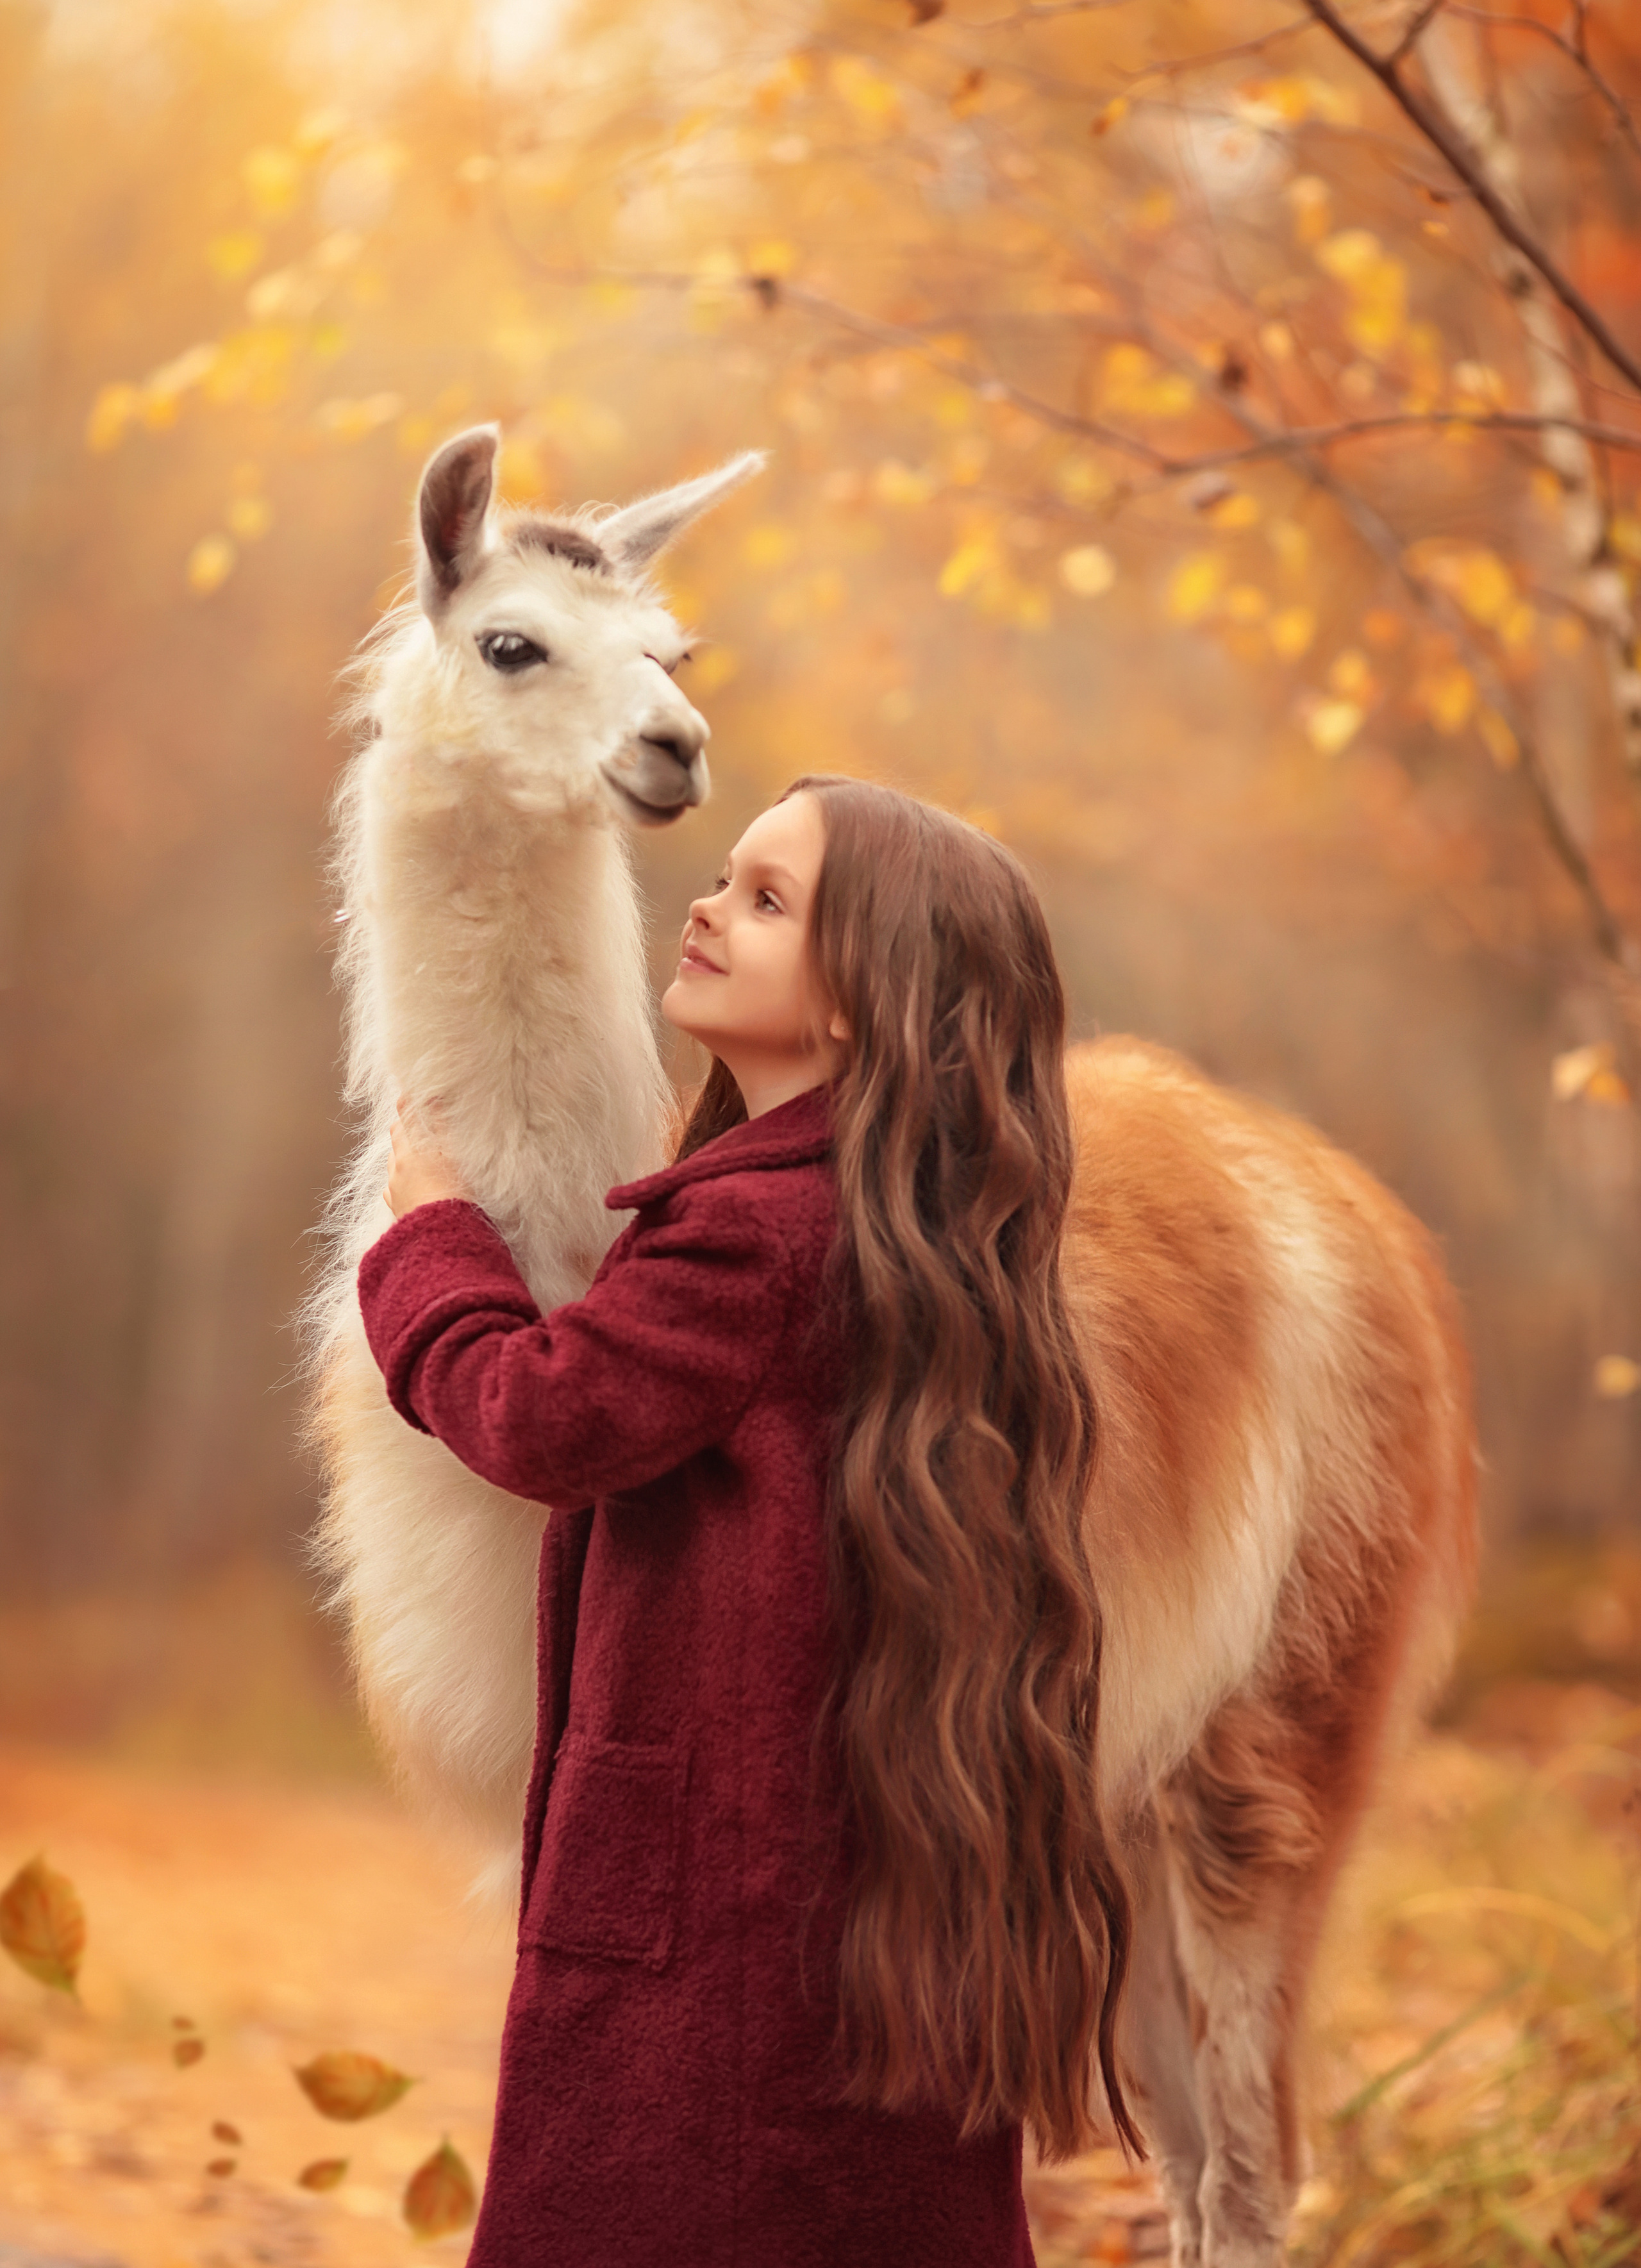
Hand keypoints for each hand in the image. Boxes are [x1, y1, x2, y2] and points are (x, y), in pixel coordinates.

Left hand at [384, 1096, 470, 1218]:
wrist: (442, 1234)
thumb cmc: (455, 1191)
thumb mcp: (453, 1152)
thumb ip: (441, 1123)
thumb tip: (430, 1096)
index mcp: (413, 1149)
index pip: (407, 1117)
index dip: (408, 1104)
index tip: (410, 1094)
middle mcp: (399, 1165)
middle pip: (397, 1137)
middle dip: (405, 1128)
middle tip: (417, 1123)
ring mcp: (395, 1187)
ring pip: (394, 1162)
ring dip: (403, 1155)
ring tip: (418, 1156)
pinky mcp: (396, 1207)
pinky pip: (393, 1188)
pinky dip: (401, 1181)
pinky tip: (410, 1185)